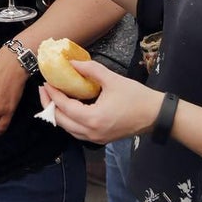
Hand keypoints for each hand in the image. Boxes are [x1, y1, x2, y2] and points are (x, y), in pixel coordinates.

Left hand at [39, 59, 161, 144]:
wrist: (156, 115)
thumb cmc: (136, 97)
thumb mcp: (112, 79)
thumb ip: (90, 70)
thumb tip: (72, 62)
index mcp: (93, 118)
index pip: (64, 106)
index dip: (52, 94)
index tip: (45, 82)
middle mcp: (91, 132)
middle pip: (61, 121)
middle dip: (49, 104)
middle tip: (45, 89)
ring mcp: (95, 138)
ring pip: (67, 129)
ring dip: (57, 114)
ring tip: (53, 97)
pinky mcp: (100, 139)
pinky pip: (77, 132)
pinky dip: (68, 120)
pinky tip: (67, 107)